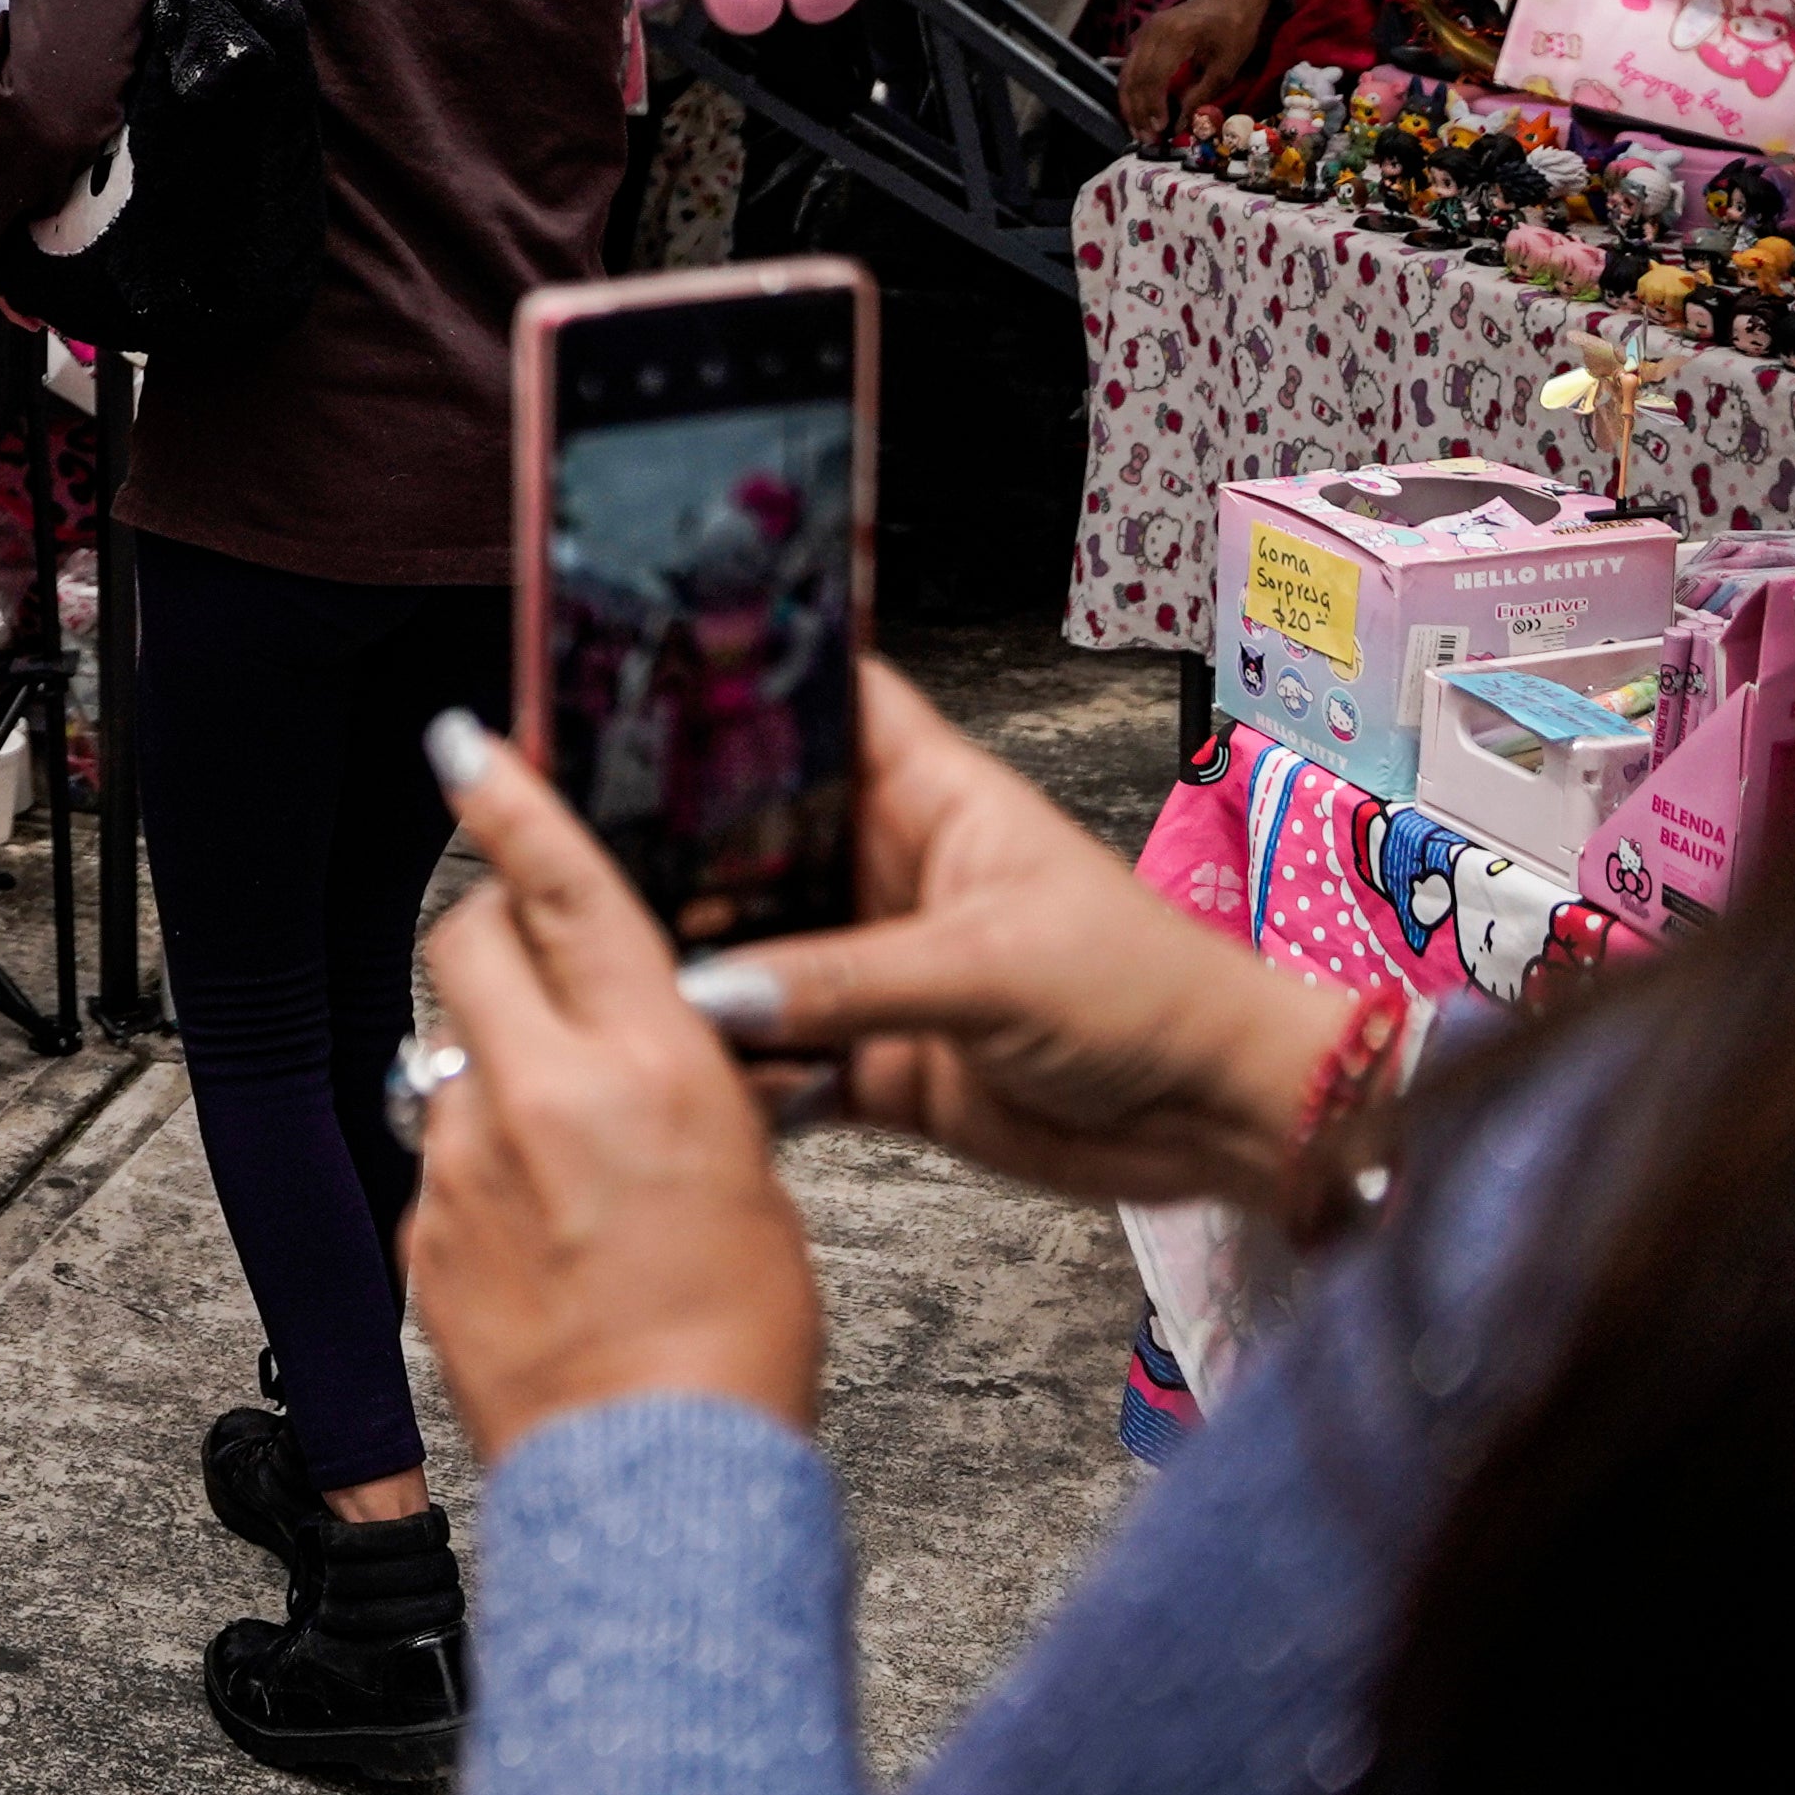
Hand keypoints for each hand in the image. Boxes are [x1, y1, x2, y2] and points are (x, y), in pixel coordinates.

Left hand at [406, 713, 824, 1466]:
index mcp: (645, 1062)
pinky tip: (535, 1235)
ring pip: (446, 1051)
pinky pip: (438, 1155)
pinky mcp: (419, 1230)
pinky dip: (477, 1169)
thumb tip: (645, 1043)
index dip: (512, 799)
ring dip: (490, 1067)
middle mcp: (538, 1092)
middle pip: (466, 941)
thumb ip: (680, 1085)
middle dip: (488, 933)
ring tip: (559, 1151)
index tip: (465, 744)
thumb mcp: (749, 1173)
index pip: (564, 887)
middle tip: (528, 968)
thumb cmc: (735, 1342)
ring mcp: (463, 1160)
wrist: (659, 1476)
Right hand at [671, 659, 1356, 1207]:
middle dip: (674, 836)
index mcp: (926, 797)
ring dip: (695, 960)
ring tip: (603, 955)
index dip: (740, 681)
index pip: (821, 702)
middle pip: (755, 830)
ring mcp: (875, 966)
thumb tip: (713, 989)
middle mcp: (886, 869)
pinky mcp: (876, 1059)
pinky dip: (735, 1063)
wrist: (1222, 1121)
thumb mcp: (993, 965)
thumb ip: (848, 979)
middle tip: (572, 838)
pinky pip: (776, 1054)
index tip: (631, 672)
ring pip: (751, 947)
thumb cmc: (1152, 994)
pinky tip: (678, 1058)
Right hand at [1118, 0, 1274, 146]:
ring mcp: (1144, 33)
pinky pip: (1130, 67)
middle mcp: (1152, 34)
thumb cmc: (1235, 28)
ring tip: (1138, 130)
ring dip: (1129, 105)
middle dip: (1137, 112)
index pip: (1153, 78)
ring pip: (1126, 75)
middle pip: (1134, 78)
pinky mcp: (1144, 36)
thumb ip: (1201, 94)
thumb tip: (1181, 123)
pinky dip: (1131, 91)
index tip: (1160, 130)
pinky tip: (1138, 109)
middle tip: (1146, 138)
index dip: (1153, 107)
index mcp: (1175, 37)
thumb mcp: (1226, 66)